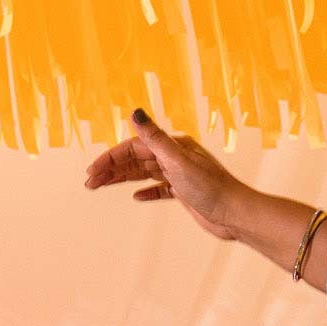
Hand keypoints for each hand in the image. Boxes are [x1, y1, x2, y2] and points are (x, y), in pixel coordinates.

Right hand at [83, 108, 251, 239]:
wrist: (236, 214)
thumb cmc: (211, 187)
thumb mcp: (178, 161)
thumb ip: (154, 137)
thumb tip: (136, 111)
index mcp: (173, 147)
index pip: (133, 148)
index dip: (110, 158)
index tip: (92, 171)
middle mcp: (175, 158)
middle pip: (135, 160)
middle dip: (111, 170)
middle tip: (90, 182)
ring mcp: (179, 175)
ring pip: (143, 173)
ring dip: (121, 179)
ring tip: (101, 186)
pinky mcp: (184, 192)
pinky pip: (159, 189)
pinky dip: (146, 191)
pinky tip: (136, 197)